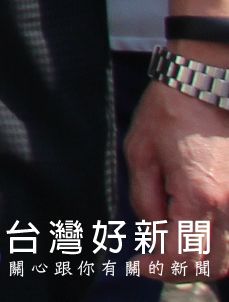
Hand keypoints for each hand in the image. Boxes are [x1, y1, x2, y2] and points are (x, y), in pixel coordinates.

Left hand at [129, 46, 228, 253]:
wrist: (207, 83)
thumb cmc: (170, 112)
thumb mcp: (140, 154)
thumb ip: (146, 200)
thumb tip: (153, 231)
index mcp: (200, 196)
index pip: (183, 255)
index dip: (158, 268)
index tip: (136, 265)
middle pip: (212, 263)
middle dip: (178, 269)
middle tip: (150, 260)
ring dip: (199, 259)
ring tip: (167, 245)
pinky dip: (215, 243)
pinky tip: (188, 231)